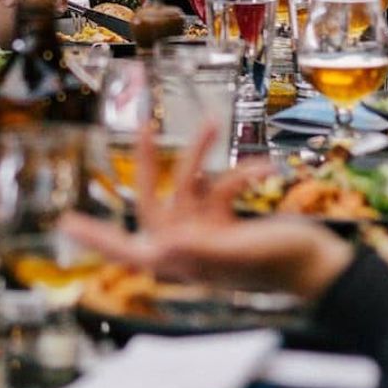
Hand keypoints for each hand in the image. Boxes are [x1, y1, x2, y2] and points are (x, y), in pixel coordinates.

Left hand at [60, 127, 354, 299]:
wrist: (321, 266)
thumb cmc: (283, 265)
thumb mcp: (241, 255)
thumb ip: (202, 252)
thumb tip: (160, 249)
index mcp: (182, 260)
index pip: (128, 249)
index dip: (96, 237)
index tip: (65, 222)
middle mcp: (188, 246)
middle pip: (154, 201)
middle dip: (150, 163)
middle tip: (143, 128)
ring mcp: (207, 233)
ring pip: (190, 184)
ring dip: (201, 154)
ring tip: (211, 122)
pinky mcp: (228, 221)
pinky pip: (221, 187)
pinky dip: (239, 174)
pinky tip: (263, 168)